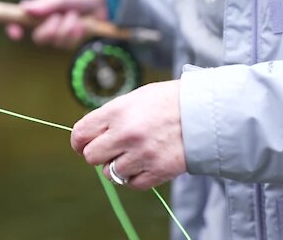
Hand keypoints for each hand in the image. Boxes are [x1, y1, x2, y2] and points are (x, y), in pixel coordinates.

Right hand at [6, 0, 107, 48]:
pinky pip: (68, 45)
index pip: (18, 21)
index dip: (13, 28)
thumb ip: (45, 3)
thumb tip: (26, 9)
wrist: (102, 3)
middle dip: (51, 29)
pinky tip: (81, 24)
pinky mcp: (69, 41)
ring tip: (75, 15)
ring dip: (68, 28)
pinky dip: (76, 33)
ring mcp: (57, 35)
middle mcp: (44, 24)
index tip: (16, 34)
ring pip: (55, 42)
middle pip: (38, 38)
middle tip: (60, 16)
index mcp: (38, 11)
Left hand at [70, 81, 186, 189]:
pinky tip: (143, 164)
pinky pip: (132, 184)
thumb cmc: (167, 102)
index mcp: (117, 112)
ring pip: (110, 173)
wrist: (204, 112)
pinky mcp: (158, 171)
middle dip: (97, 154)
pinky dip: (134, 177)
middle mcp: (126, 134)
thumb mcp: (133, 98)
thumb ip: (108, 117)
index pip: (80, 134)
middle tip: (109, 149)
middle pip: (91, 157)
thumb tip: (88, 136)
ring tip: (132, 154)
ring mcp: (142, 155)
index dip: (78, 142)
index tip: (81, 145)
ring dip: (117, 166)